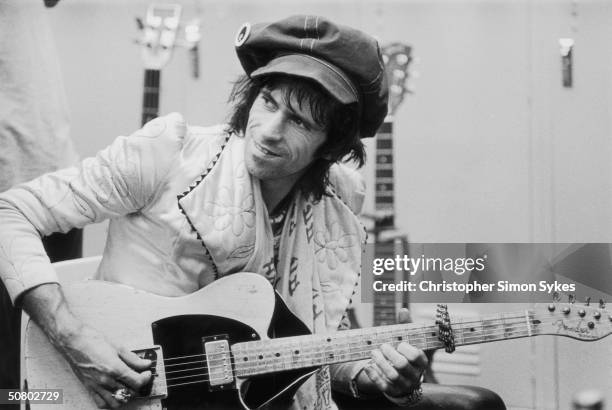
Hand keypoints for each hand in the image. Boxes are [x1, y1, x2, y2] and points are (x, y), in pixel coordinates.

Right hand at [21, 284, 151, 408]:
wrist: (73, 340)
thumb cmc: (91, 340)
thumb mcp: (118, 347)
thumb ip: (133, 358)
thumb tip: (145, 363)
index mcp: (114, 368)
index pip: (137, 381)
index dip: (146, 378)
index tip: (147, 373)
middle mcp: (105, 380)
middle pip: (129, 393)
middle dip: (138, 386)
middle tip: (140, 377)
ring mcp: (96, 386)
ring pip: (116, 402)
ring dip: (126, 396)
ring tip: (129, 386)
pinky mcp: (89, 388)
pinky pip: (102, 403)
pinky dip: (111, 401)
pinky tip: (115, 393)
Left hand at [358, 308, 427, 397]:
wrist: (401, 379)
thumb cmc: (405, 355)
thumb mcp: (408, 342)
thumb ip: (406, 327)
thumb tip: (403, 310)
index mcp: (421, 362)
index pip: (416, 355)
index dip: (406, 348)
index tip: (399, 343)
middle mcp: (415, 375)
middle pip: (402, 364)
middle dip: (389, 353)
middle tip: (382, 346)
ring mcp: (404, 385)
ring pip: (392, 375)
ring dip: (380, 362)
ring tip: (373, 353)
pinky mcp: (392, 391)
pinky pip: (382, 385)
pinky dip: (374, 374)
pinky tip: (368, 365)